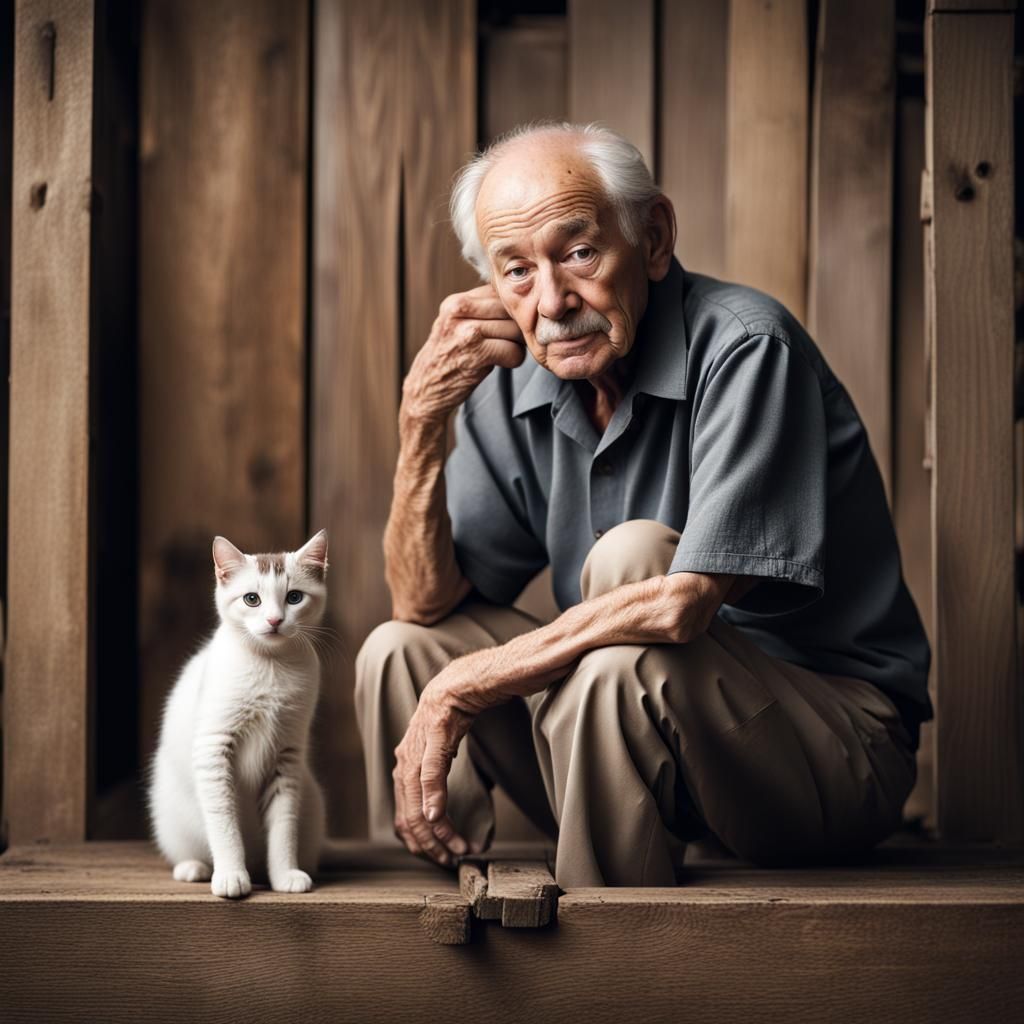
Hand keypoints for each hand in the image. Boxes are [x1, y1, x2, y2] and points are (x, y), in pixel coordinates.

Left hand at [392, 682, 475, 866]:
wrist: (464, 678)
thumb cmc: (456, 713)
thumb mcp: (442, 751)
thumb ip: (434, 775)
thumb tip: (436, 808)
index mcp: (405, 763)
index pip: (404, 815)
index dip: (420, 842)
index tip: (440, 857)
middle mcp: (405, 756)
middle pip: (408, 814)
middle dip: (429, 844)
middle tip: (449, 860)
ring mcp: (418, 744)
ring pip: (417, 798)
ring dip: (436, 829)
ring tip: (455, 848)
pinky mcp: (436, 730)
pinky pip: (430, 770)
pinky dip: (432, 796)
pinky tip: (437, 817)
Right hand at [401, 284, 525, 422]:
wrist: (425, 389)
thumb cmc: (448, 357)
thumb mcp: (455, 324)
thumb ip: (480, 309)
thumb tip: (519, 299)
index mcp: (455, 302)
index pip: (499, 292)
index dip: (510, 310)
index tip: (505, 326)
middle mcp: (459, 313)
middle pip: (510, 309)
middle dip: (516, 327)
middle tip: (509, 341)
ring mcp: (467, 333)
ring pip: (515, 329)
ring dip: (517, 344)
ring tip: (503, 352)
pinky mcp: (477, 355)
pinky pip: (514, 351)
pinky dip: (514, 360)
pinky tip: (501, 363)